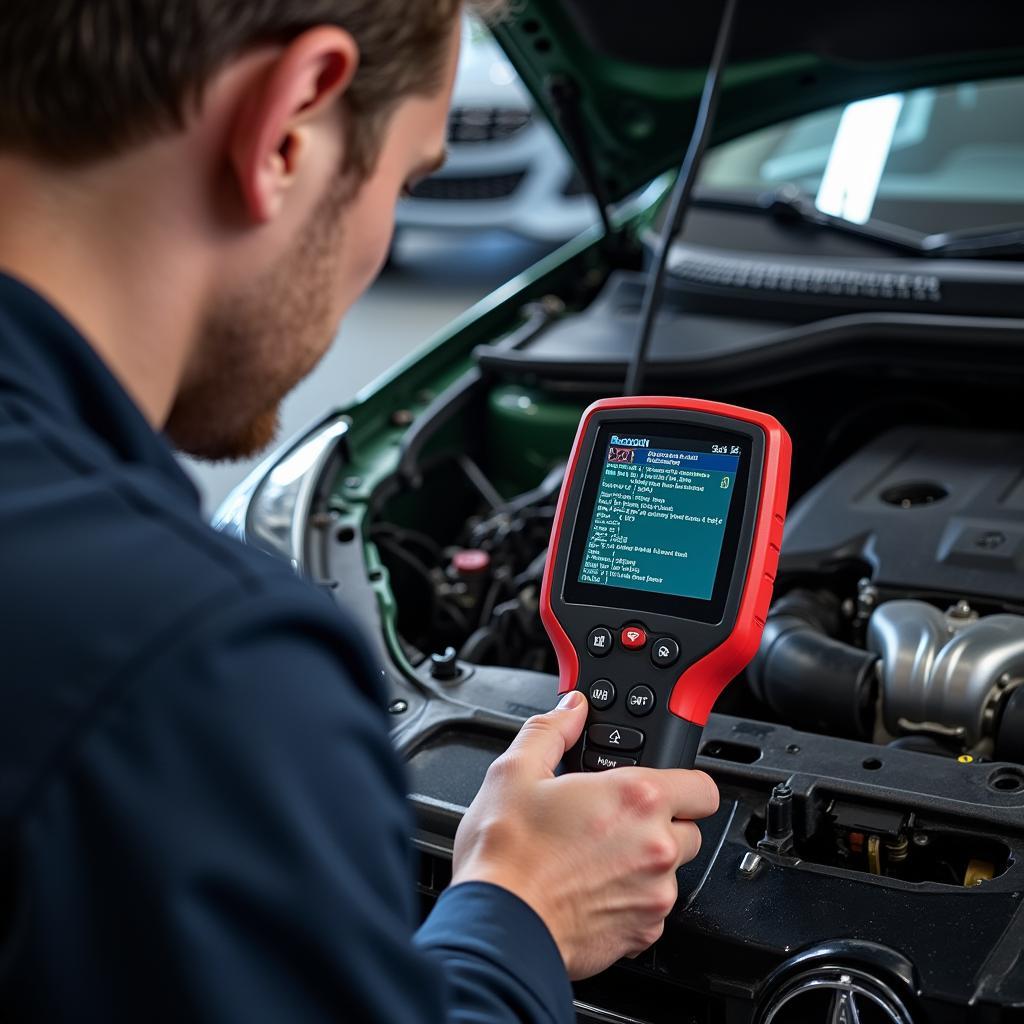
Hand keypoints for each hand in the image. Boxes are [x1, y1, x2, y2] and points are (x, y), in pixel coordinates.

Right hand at [451, 690, 719, 978]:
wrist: (497, 925)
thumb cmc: (506, 853)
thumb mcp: (516, 770)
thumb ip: (553, 729)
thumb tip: (572, 709)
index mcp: (636, 797)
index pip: (703, 786)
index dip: (683, 784)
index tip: (660, 788)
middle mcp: (657, 846)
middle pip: (690, 830)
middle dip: (660, 824)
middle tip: (614, 822)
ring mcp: (654, 895)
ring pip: (670, 872)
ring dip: (644, 864)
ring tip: (593, 859)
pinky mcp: (642, 934)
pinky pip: (651, 911)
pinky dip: (629, 902)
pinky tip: (590, 890)